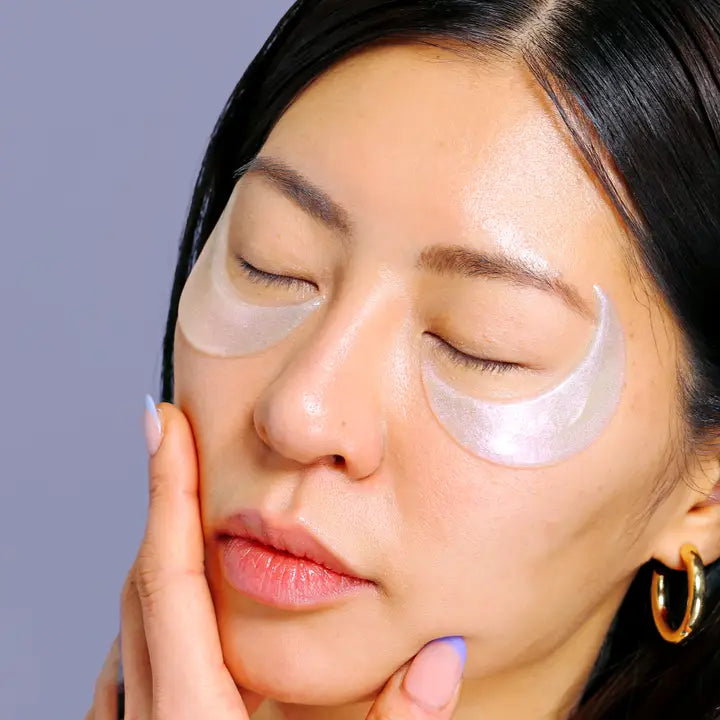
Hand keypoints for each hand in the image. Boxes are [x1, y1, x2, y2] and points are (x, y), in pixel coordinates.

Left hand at [85, 399, 465, 718]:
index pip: (170, 578)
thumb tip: (444, 654)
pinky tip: (171, 615)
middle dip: (158, 506)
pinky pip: (126, 670)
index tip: (159, 426)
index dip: (166, 493)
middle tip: (172, 444)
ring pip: (128, 627)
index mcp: (193, 718)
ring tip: (180, 509)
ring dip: (153, 559)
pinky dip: (146, 622)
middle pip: (143, 589)